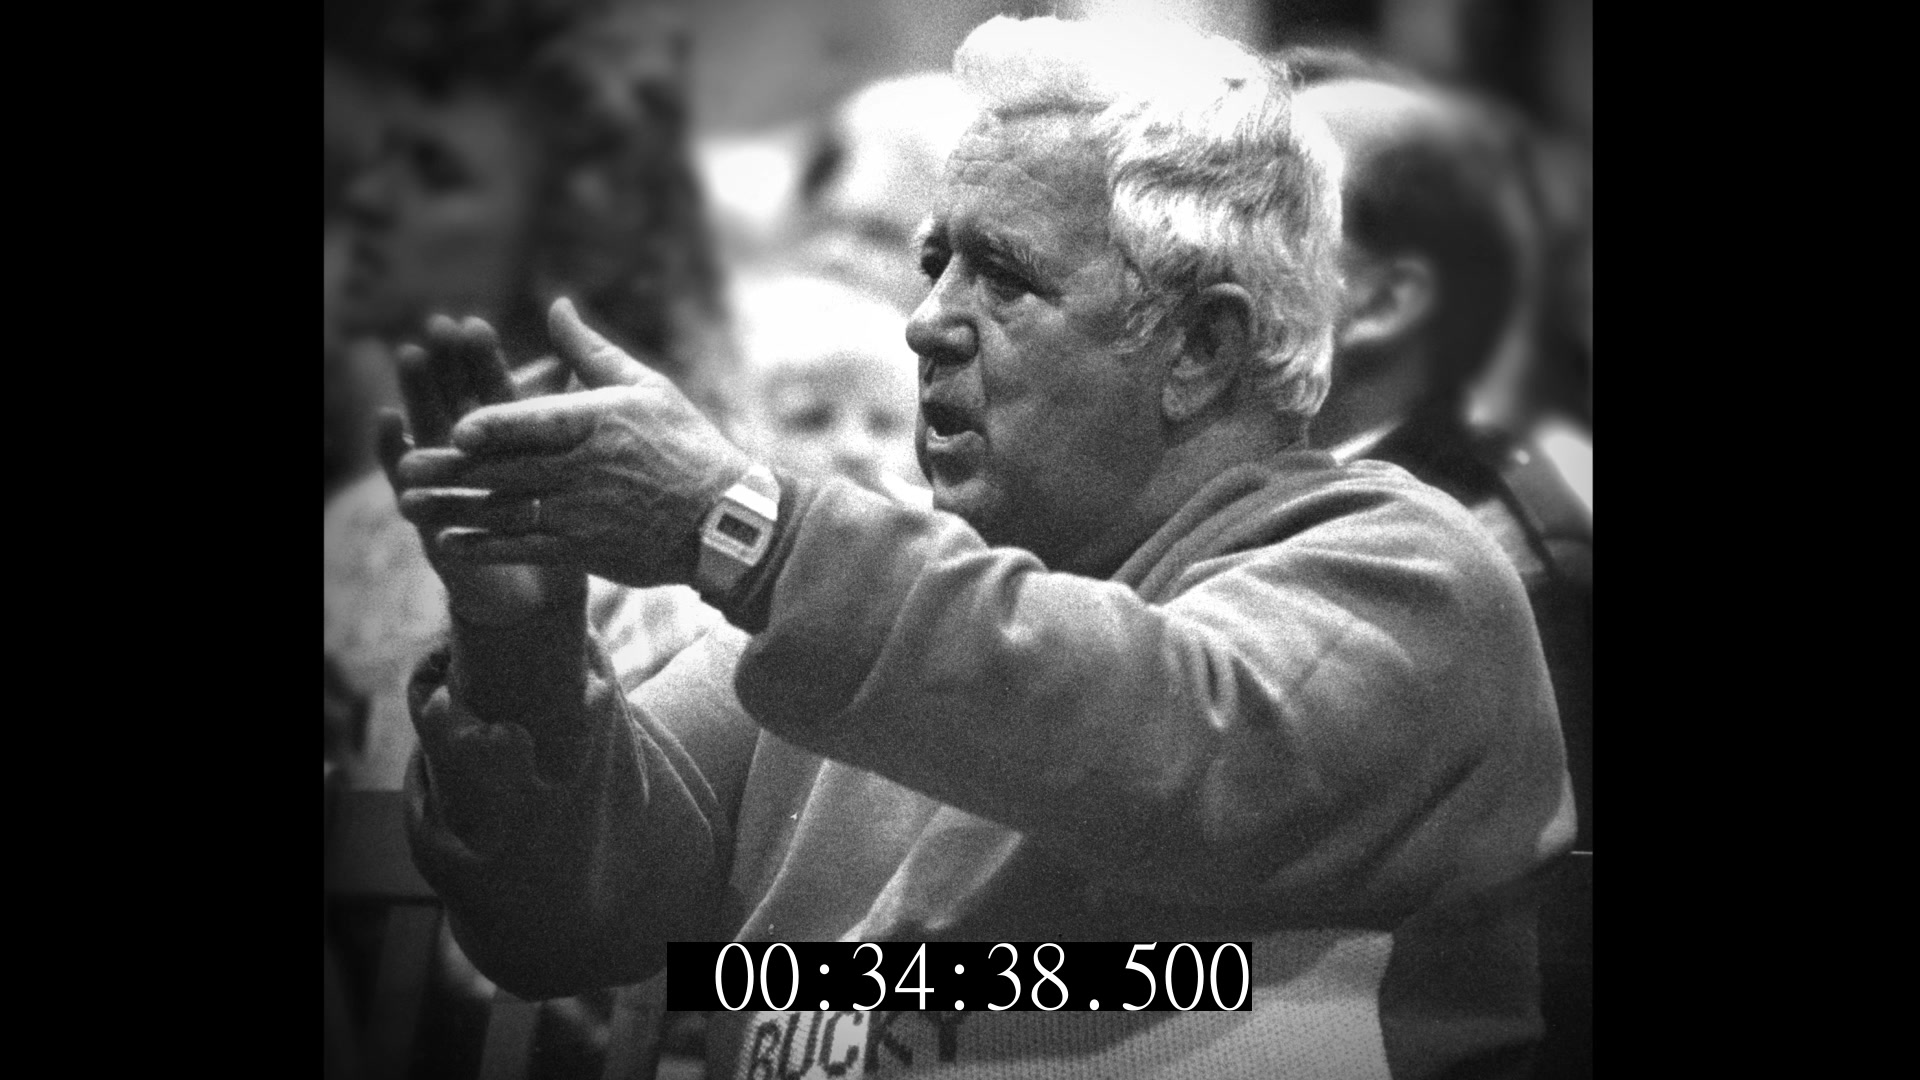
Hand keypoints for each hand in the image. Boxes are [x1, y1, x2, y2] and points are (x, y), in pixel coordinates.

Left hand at [395, 298, 754, 590]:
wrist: (725, 520)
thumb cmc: (685, 444)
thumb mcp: (644, 386)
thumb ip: (590, 349)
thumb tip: (555, 303)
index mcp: (599, 421)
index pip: (535, 422)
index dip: (492, 427)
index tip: (456, 429)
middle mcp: (588, 468)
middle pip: (508, 469)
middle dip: (452, 472)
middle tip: (405, 468)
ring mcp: (586, 512)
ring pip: (507, 512)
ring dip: (455, 511)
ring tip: (411, 508)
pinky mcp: (587, 549)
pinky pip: (526, 549)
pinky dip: (485, 548)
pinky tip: (451, 543)